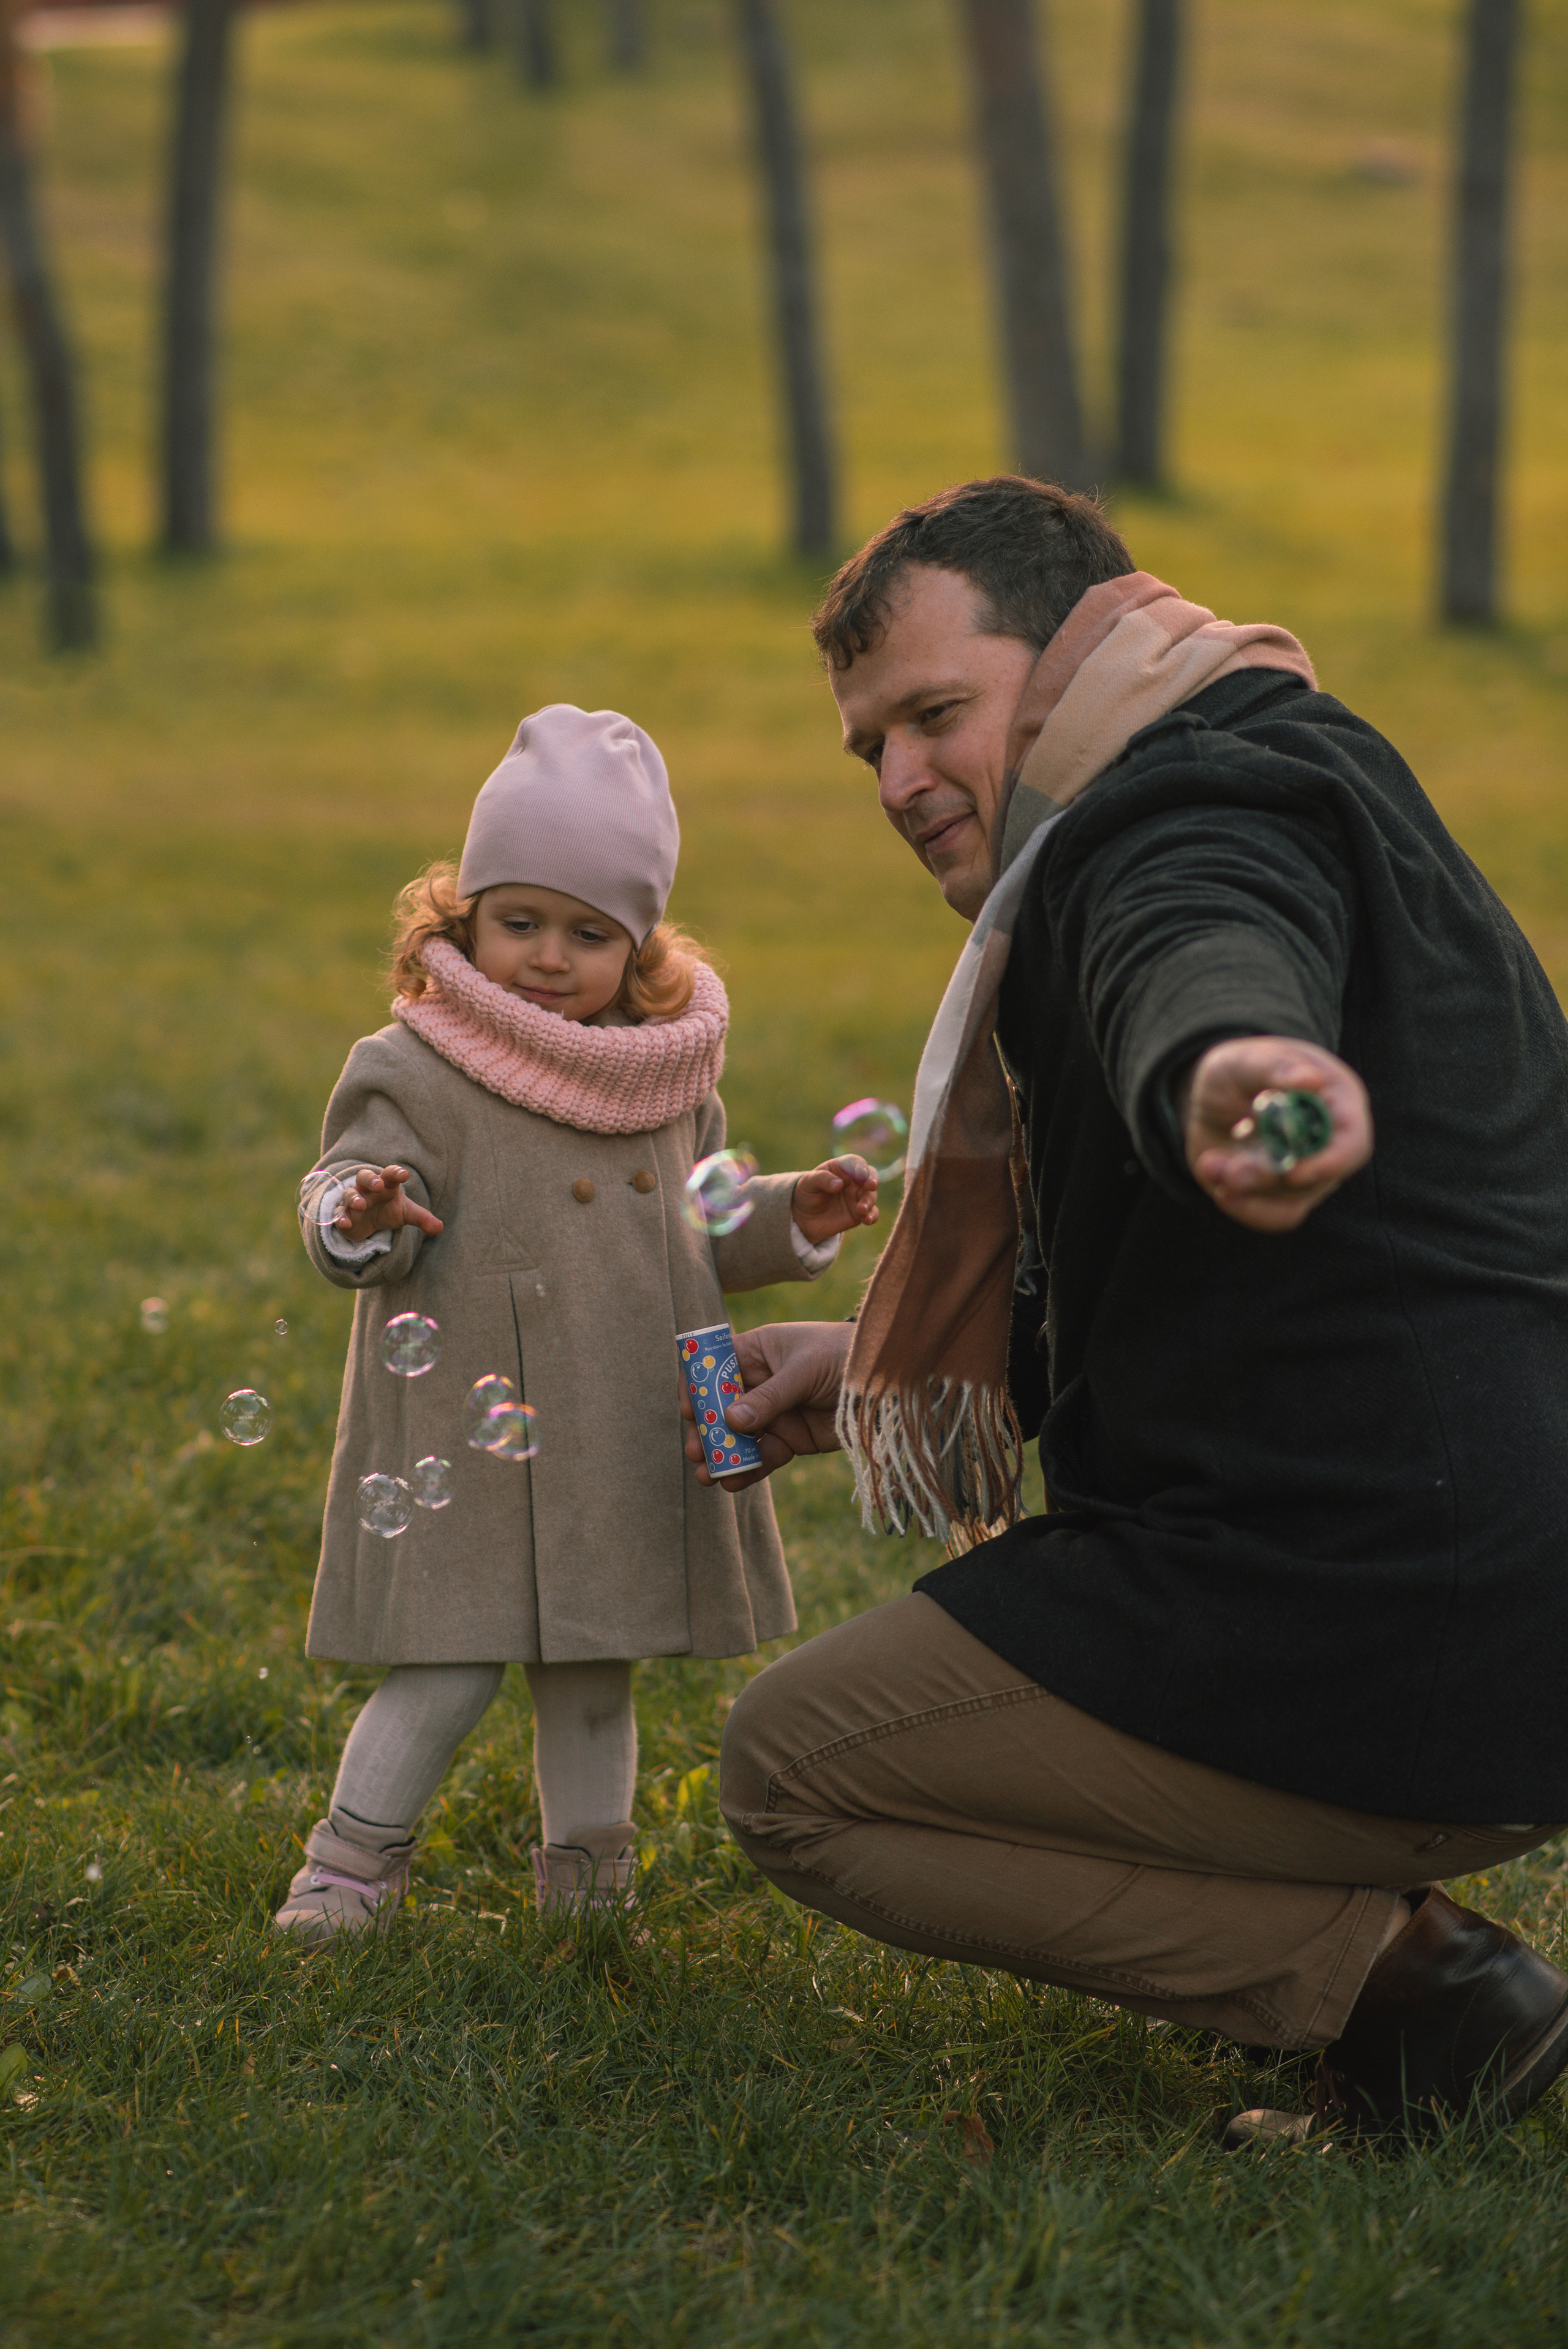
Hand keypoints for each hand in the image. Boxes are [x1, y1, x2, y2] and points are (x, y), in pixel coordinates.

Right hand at [331, 1164, 444, 1245]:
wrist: (369, 1220)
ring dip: (355, 1199)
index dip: (396, 1173)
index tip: (403, 1175)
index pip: (390, 1174)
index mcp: (386, 1184)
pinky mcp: (344, 1214)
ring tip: (360, 1205)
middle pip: (365, 1177)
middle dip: (371, 1180)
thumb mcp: (407, 1213)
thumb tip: (439, 1227)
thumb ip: (422, 1218)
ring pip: (351, 1195)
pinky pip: (339, 1213)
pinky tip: (344, 1223)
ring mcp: (354, 1200)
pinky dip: (340, 1218)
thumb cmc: (389, 1209)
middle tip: (378, 1185)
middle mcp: (368, 1189)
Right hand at [681, 1321, 850, 1488]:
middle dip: (706, 1432)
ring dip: (723, 1456)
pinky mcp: (791, 1439)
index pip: (715, 1368)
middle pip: (721, 1409)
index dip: (698, 1388)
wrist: (887, 1382)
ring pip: (739, 1438)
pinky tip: (734, 1482)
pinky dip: (749, 1470)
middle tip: (696, 1453)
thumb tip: (731, 1421)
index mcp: (757, 1353)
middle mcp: (760, 1383)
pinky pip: (764, 1457)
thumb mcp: (804, 1370)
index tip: (689, 1411)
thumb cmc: (844, 1356)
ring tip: (708, 1476)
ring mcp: (774, 1413)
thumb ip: (770, 1396)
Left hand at [791, 1156, 879, 1245]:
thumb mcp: (808, 1183)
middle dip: (873, 1179)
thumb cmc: (807, 1193)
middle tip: (871, 1185)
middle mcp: (853, 1181)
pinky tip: (867, 1220)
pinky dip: (872, 1216)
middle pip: (870, 1175)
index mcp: (841, 1168)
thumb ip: (822, 1179)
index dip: (860, 1167)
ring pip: (871, 1195)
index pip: (855, 1162)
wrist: (804, 1217)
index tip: (860, 1175)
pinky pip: (872, 1213)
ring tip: (861, 1209)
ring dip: (869, 1201)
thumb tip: (839, 1184)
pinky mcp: (860, 1213)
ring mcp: (858, 1197)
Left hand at [1177, 1037, 1371, 1232]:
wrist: (1213, 1099)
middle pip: (1317, 1181)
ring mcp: (1310, 1172)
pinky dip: (1241, 1206)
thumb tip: (1312, 1081)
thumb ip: (1276, 1067)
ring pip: (1290, 1202)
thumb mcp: (1247, 1060)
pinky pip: (1273, 1216)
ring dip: (1245, 1189)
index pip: (1352, 1144)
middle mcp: (1332, 1143)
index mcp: (1338, 1102)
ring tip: (1210, 1163)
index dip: (1329, 1164)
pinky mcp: (1284, 1194)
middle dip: (1267, 1178)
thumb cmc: (1239, 1070)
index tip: (1293, 1173)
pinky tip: (1216, 1180)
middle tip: (1224, 1168)